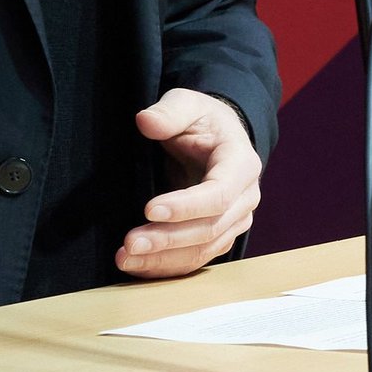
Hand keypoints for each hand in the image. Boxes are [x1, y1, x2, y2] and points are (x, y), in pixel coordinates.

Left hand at [116, 89, 261, 278]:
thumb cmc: (202, 119)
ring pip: (202, 250)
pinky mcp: (219, 235)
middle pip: (209, 228)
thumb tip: (146, 121)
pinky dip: (168, 266)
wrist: (217, 136)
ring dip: (164, 259)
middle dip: (168, 239)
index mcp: (241, 164)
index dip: (185, 206)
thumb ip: (169, 111)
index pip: (218, 194)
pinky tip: (138, 267)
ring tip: (126, 259)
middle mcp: (245, 198)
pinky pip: (196, 257)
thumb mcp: (186, 103)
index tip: (148, 209)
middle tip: (130, 244)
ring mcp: (235, 220)